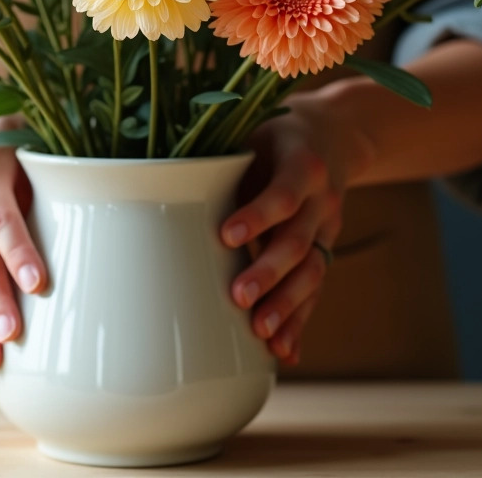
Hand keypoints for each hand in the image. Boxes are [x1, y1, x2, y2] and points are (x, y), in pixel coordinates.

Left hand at [219, 91, 347, 365]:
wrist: (332, 137)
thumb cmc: (271, 136)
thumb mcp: (251, 131)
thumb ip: (219, 153)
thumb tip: (149, 165)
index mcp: (301, 163)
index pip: (284, 193)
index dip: (259, 215)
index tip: (227, 236)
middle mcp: (321, 199)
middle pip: (299, 240)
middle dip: (270, 271)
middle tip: (238, 297)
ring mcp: (328, 229)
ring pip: (312, 271)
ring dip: (288, 305)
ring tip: (262, 333)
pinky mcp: (325, 252)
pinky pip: (315, 291)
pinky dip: (301, 322)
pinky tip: (285, 352)